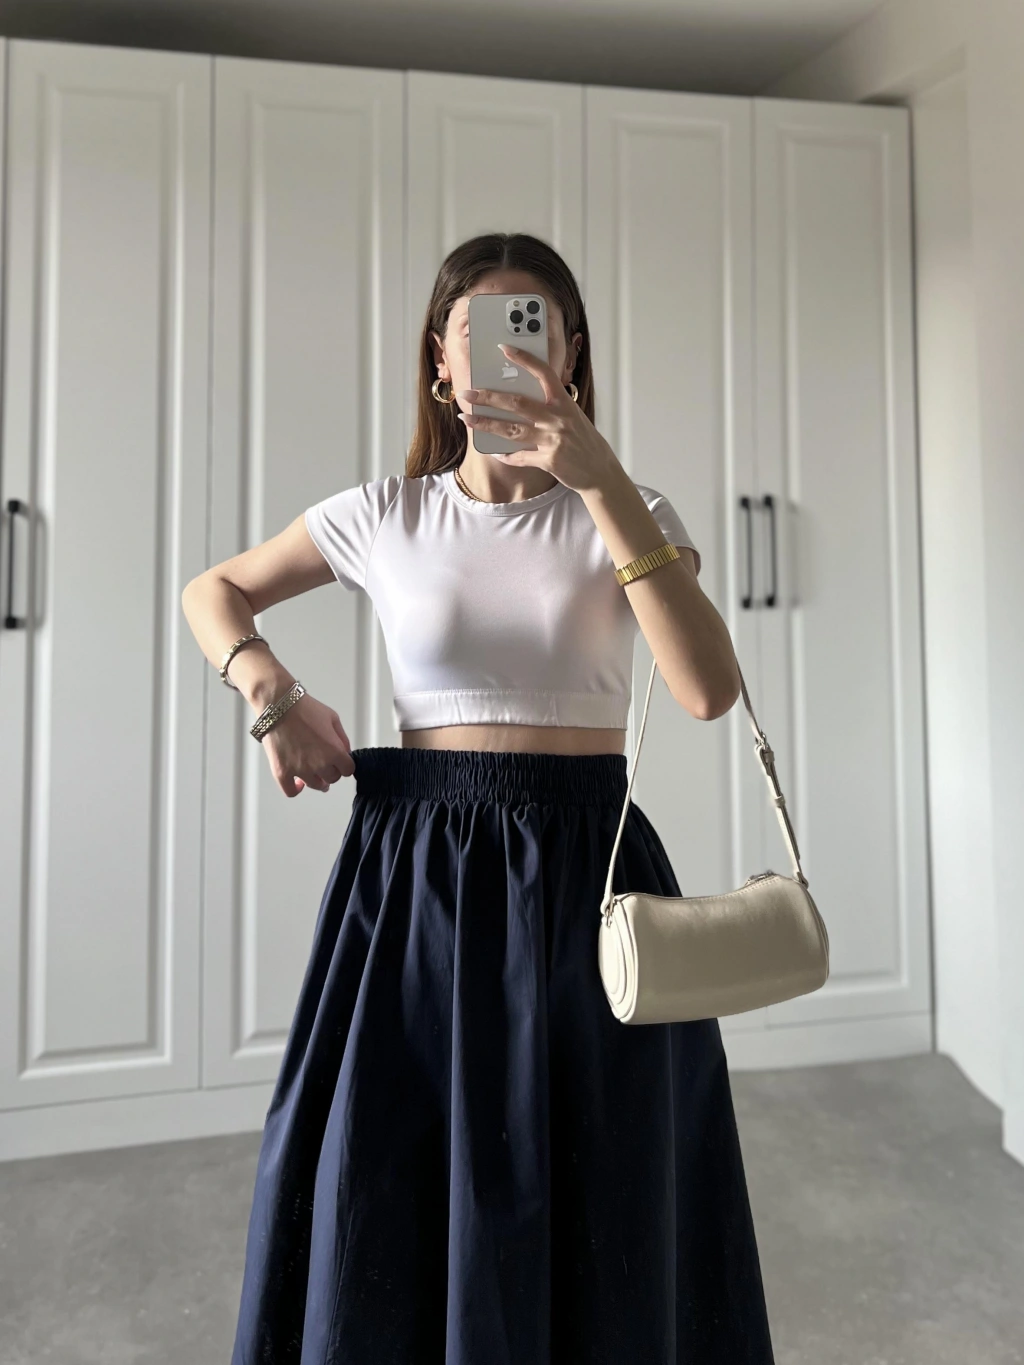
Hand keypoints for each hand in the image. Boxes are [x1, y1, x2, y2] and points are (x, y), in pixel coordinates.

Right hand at [261, 692, 355, 796]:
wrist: (279, 706)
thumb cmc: (304, 709)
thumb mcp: (333, 718)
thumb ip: (343, 739)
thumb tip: (345, 753)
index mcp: (334, 751)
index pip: (348, 770)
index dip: (345, 765)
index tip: (340, 761)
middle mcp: (319, 764)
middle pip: (333, 778)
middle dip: (331, 770)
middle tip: (325, 762)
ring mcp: (299, 770)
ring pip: (316, 785)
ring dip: (317, 779)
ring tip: (313, 771)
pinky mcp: (282, 772)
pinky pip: (290, 791)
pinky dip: (296, 789)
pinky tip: (298, 782)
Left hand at [456, 344, 618, 494]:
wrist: (600, 471)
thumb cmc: (583, 441)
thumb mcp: (572, 416)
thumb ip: (550, 407)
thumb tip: (517, 401)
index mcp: (564, 403)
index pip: (543, 373)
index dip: (524, 359)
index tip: (504, 348)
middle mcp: (558, 419)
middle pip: (517, 403)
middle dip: (488, 397)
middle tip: (468, 394)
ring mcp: (553, 441)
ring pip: (511, 430)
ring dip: (486, 424)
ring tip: (466, 420)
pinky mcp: (549, 461)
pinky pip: (519, 457)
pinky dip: (504, 455)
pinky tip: (493, 451)